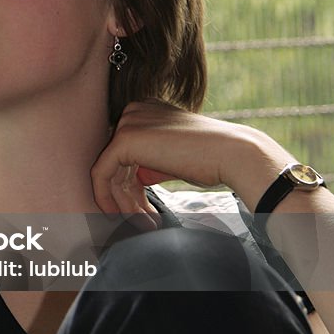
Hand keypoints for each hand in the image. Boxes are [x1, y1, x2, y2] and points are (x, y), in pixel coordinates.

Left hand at [90, 99, 281, 217]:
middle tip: (145, 220)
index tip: (145, 209)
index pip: (126, 152)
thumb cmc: (211, 158)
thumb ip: (151, 163)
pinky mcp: (123, 140)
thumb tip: (134, 178)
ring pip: (110, 171)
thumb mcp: (173, 157)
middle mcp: (134, 110)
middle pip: (116, 162)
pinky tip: (125, 216)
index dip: (132, 184)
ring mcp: (127, 122)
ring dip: (125, 203)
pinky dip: (109, 198)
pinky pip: (102, 174)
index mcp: (147, 109)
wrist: (231, 153)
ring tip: (144, 223)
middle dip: (128, 196)